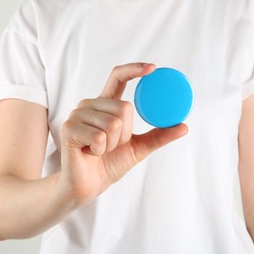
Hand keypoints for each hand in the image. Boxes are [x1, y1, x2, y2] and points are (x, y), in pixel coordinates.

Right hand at [58, 63, 187, 206]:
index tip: (153, 68)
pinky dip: (101, 150)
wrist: (89, 185)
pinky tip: (90, 153)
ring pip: (113, 123)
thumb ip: (158, 135)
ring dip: (112, 144)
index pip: (118, 77)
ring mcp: (77, 115)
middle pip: (124, 107)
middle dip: (126, 134)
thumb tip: (184, 126)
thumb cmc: (110, 164)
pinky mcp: (69, 129)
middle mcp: (90, 105)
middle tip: (112, 145)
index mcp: (105, 104)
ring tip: (100, 150)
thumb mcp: (138, 147)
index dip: (134, 69)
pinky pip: (99, 137)